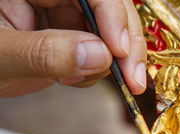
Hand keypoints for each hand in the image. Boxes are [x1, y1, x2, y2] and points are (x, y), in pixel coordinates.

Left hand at [0, 0, 146, 96]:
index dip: (111, 14)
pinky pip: (97, 51)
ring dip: (107, 62)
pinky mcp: (66, 37)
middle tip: (133, 79)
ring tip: (76, 80)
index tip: (121, 52)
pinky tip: (72, 79)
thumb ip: (44, 52)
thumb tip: (100, 56)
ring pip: (107, 31)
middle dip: (124, 43)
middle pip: (107, 6)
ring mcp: (60, 16)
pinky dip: (94, 71)